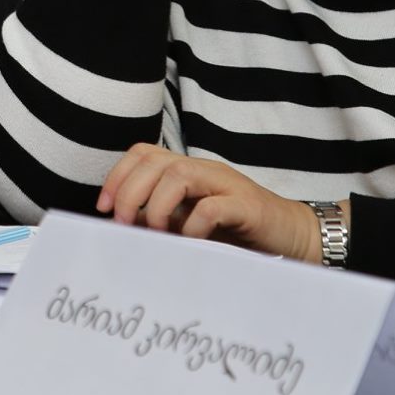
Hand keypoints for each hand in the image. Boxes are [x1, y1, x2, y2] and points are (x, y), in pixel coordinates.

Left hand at [95, 142, 319, 259]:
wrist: (290, 236)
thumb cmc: (235, 233)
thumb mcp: (190, 224)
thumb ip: (161, 221)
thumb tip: (120, 230)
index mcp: (187, 171)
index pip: (143, 154)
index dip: (117, 176)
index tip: (103, 209)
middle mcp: (204, 170)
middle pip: (155, 161)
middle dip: (130, 191)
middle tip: (124, 224)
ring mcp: (226, 184)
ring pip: (180, 173)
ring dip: (157, 205)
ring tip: (155, 232)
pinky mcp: (247, 206)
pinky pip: (213, 206)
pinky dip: (194, 224)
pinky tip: (191, 241)